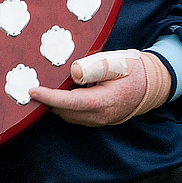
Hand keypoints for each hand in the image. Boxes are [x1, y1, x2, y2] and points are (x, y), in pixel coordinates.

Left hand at [28, 49, 170, 126]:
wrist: (151, 85)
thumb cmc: (132, 70)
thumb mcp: (117, 61)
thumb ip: (95, 67)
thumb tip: (74, 73)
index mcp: (105, 101)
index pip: (71, 103)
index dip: (50, 97)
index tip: (33, 90)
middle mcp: (101, 116)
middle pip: (65, 112)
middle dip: (47, 101)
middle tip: (30, 87)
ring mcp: (99, 120)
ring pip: (68, 115)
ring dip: (54, 104)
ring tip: (41, 89)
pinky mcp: (97, 119)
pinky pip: (75, 115)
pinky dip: (63, 106)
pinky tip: (58, 93)